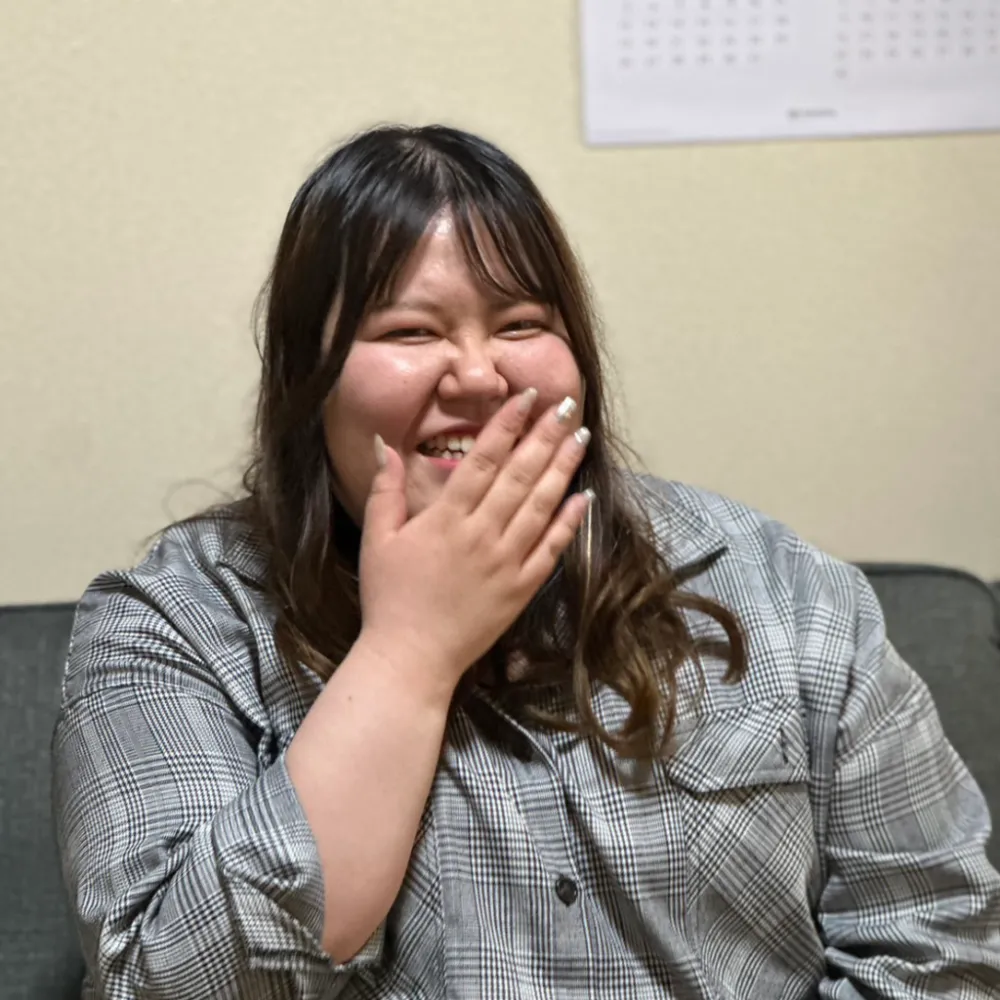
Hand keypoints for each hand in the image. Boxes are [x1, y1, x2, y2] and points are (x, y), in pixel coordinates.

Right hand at [356, 390, 591, 702]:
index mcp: (446, 519)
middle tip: (567, 405)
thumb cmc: (389, 598)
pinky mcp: (522, 588)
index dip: (507, 424)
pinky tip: (584, 496)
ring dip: (563, 468)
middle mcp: (482, 534)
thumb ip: (384, 489)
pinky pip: (552, 549)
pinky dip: (570, 522)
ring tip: (581, 437)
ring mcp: (507, 562)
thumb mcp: (376, 539)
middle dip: (545, 435)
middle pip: (521, 475)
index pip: (483, 459)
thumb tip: (384, 444)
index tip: (526, 396)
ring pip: (542, 505)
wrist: (411, 658)